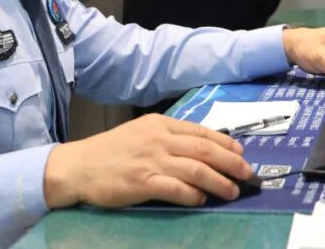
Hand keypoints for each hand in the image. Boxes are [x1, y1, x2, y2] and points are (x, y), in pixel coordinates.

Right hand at [43, 114, 252, 208]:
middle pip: (204, 150)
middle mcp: (158, 139)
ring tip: (232, 191)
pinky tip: (202, 199)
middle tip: (247, 173)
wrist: (77, 166)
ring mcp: (151, 160)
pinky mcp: (142, 182)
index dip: (225, 143)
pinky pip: (176, 189)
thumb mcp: (140, 133)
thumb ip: (167, 137)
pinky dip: (193, 195)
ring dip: (219, 181)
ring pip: (196, 170)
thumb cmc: (110, 151)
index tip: (241, 152)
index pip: (201, 132)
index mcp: (159, 124)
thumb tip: (199, 148)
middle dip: (231, 162)